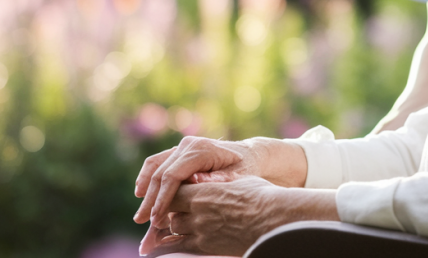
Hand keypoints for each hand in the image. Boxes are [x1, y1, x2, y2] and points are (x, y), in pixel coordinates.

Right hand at [134, 137, 252, 226]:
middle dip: (151, 200)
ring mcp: (182, 146)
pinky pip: (156, 161)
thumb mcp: (238, 177)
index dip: (163, 199)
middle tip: (143, 222)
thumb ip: (216, 180)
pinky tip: (140, 193)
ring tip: (140, 215)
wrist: (250, 155)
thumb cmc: (246, 169)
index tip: (156, 219)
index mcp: (202, 149)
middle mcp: (189, 144)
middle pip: (161, 173)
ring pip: (155, 166)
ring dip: (145, 190)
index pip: (173, 176)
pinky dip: (146, 176)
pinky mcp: (178, 151)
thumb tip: (194, 184)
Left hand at [141, 177, 284, 256]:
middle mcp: (198, 212)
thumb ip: (217, 182)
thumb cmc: (261, 196)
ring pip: (174, 228)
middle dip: (169, 210)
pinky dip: (164, 247)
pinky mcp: (206, 247)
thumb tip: (204, 179)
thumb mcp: (238, 181)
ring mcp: (200, 231)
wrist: (274, 220)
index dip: (171, 191)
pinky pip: (178, 247)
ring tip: (172, 225)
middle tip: (170, 209)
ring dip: (172, 226)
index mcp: (204, 192)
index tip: (170, 192)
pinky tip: (153, 249)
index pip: (175, 190)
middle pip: (171, 211)